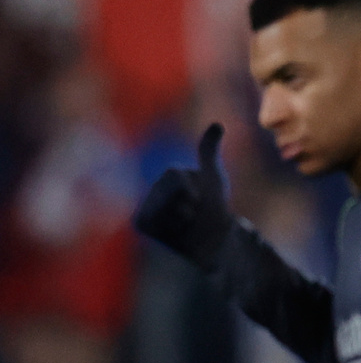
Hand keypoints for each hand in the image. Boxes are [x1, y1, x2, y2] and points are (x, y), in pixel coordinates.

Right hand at [133, 123, 231, 270]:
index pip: (174, 175)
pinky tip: (177, 233)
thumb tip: (217, 123)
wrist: (214, 239)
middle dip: (189, 205)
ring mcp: (146, 205)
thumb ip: (208, 152)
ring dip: (181, 219)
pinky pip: (151, 222)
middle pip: (167, 192)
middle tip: (196, 213)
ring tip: (188, 223)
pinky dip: (169, 230)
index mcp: (169, 175)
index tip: (202, 198)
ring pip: (161, 209)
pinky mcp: (142, 224)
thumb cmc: (215, 207)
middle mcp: (153, 188)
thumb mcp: (213, 178)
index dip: (194, 190)